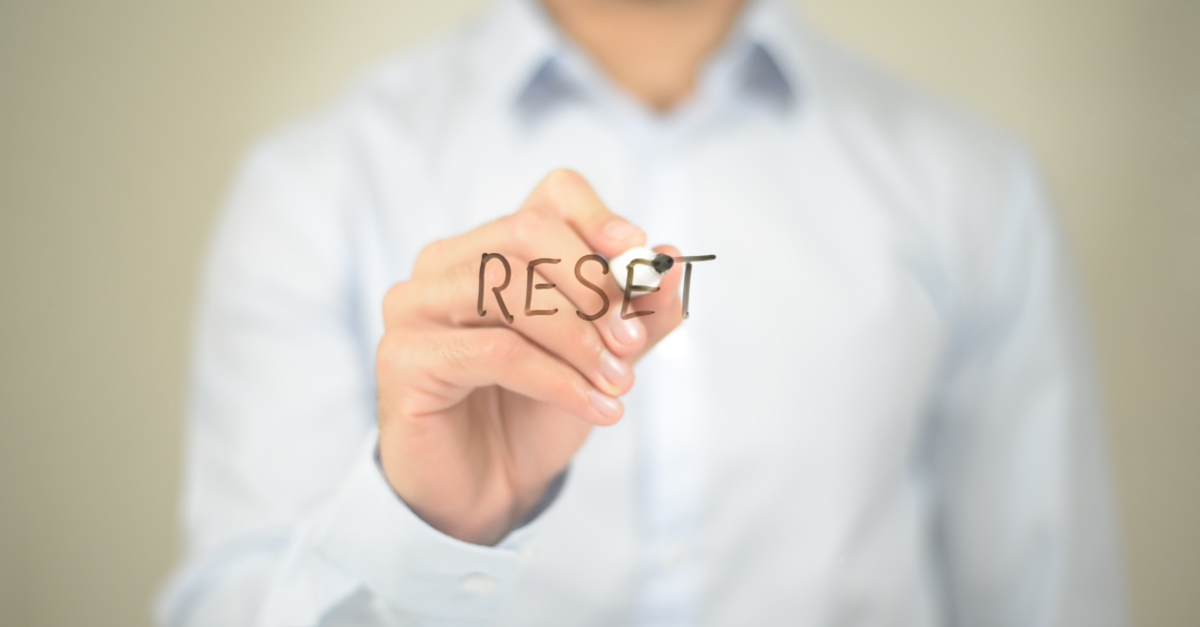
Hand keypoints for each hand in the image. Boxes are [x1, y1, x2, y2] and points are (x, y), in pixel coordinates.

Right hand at [376, 170, 684, 544]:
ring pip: (509, 290)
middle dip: (592, 284)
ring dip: (579, 339)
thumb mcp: (602, 358)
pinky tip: (596, 408)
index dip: (598, 219)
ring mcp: (414, 305)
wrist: (489, 490)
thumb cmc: (536, 413)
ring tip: (618, 384)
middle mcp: (445, 264)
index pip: (549, 197)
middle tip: (632, 341)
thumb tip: (673, 260)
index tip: (640, 261)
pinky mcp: (402, 357)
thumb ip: (637, 313)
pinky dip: (558, 379)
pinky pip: (495, 351)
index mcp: (492, 248)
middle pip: (526, 231)